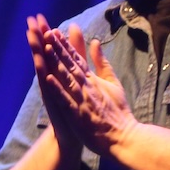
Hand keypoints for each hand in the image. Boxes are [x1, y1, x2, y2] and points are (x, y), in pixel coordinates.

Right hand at [26, 14, 81, 152]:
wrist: (74, 133)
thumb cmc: (77, 105)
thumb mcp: (79, 76)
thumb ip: (79, 55)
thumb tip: (78, 36)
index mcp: (59, 72)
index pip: (51, 49)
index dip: (46, 33)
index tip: (39, 16)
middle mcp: (52, 79)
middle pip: (44, 54)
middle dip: (38, 38)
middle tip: (30, 21)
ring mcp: (51, 91)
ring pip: (43, 68)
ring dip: (37, 53)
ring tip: (31, 38)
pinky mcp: (54, 103)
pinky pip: (49, 88)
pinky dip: (45, 78)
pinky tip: (41, 68)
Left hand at [41, 23, 136, 156]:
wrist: (123, 137)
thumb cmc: (118, 112)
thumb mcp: (113, 82)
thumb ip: (103, 63)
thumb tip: (95, 42)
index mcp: (94, 80)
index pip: (78, 59)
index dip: (66, 45)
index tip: (55, 32)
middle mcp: (87, 87)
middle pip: (71, 65)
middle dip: (58, 49)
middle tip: (47, 33)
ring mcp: (83, 100)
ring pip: (67, 79)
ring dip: (57, 64)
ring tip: (46, 49)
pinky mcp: (79, 115)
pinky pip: (66, 100)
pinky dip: (58, 90)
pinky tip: (48, 79)